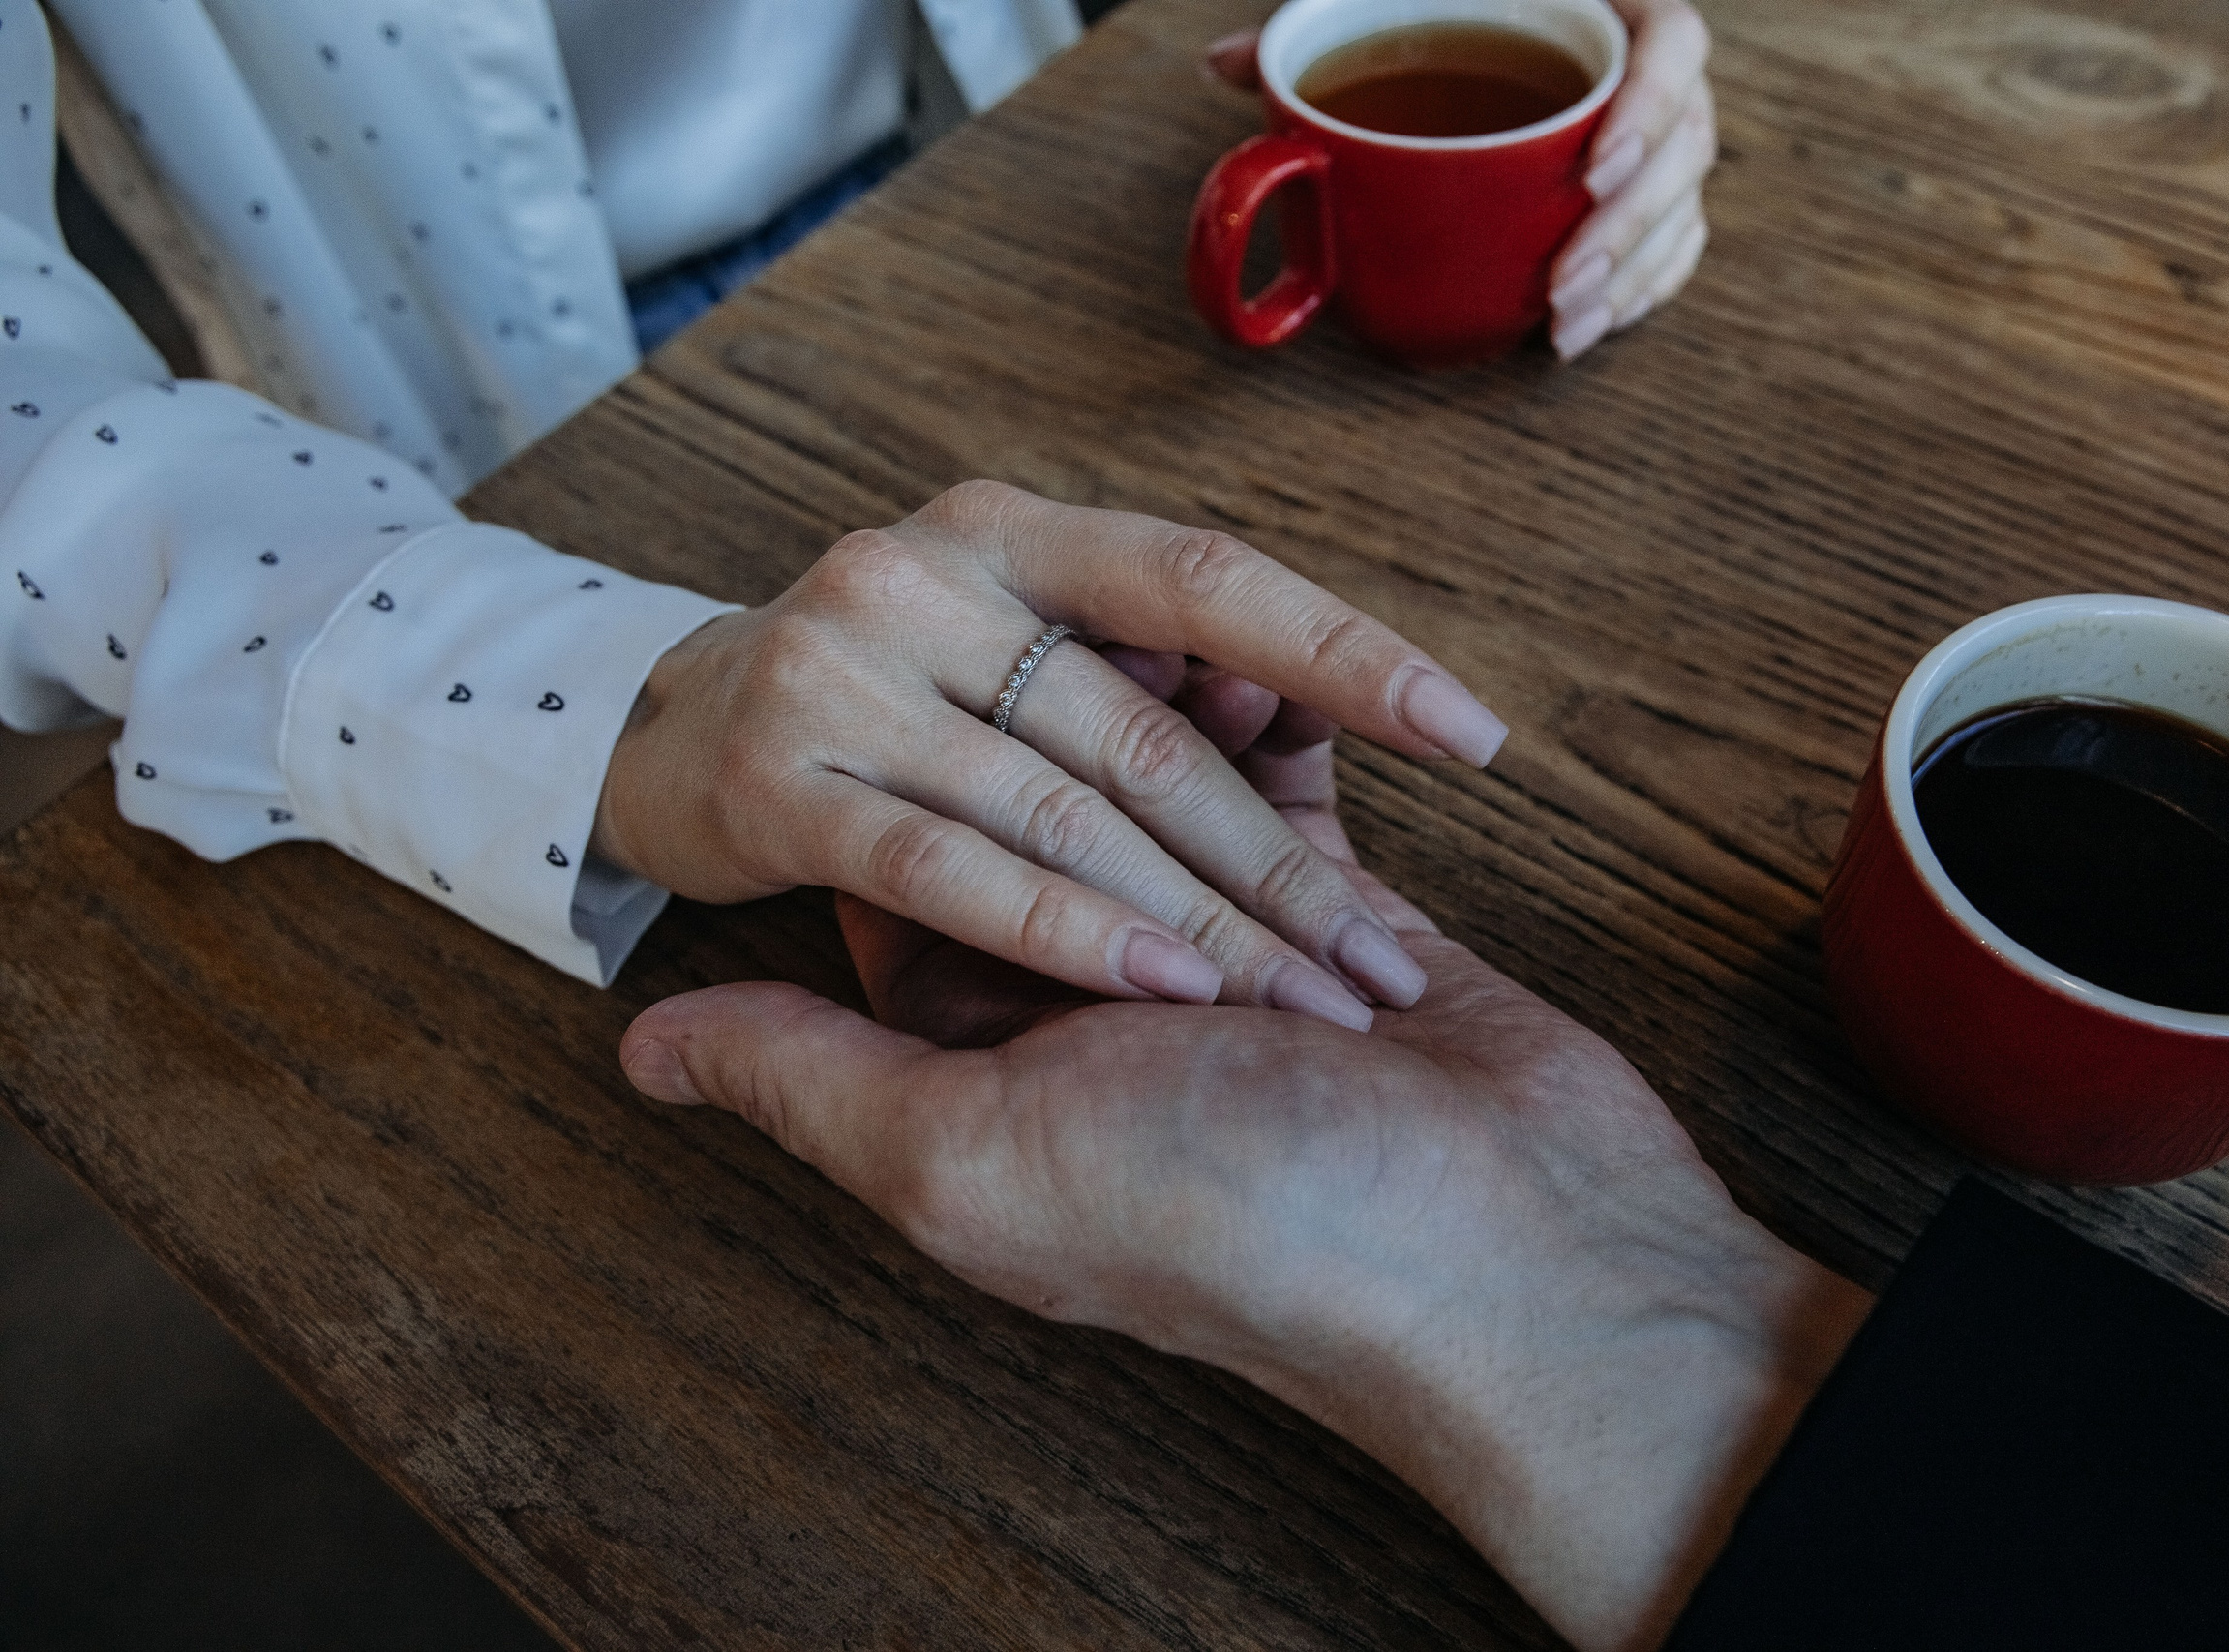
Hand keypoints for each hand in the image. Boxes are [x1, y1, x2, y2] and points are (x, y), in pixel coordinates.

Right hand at [592, 480, 1507, 1028]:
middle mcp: (928, 571)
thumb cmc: (893, 705)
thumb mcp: (1012, 651)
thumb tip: (1304, 725)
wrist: (661, 735)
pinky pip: (946, 865)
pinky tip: (1161, 984)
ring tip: (1308, 1004)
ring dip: (1200, 918)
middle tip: (1382, 964)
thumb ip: (1132, 674)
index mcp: (1017, 531)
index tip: (1476, 735)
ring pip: (1064, 805)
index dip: (1350, 653)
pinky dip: (1061, 931)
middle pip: (1150, 728)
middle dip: (1281, 864)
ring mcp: (842, 665)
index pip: (1212, 578)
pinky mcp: (775, 777)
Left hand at [618, 738, 1870, 1650]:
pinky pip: (1286, 780)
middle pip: (1038, 807)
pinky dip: (1280, 715)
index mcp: (992, 1069)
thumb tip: (642, 1055)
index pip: (907, 886)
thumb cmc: (1235, 1219)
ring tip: (1165, 627)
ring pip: (1163, 776)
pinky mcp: (1341, 914)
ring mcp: (1227, 954)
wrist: (1506, 1251)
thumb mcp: (973, 1157)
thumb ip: (813, 1073)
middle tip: (1045, 630)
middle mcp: (1100, 1007)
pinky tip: (1266, 666)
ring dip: (1169, 704)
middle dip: (1057, 732)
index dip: (909, 787)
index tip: (907, 697)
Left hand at [1202, 1, 1716, 363]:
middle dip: (1627, 226)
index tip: (1590, 168)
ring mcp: (1662, 140)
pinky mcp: (1656, 196)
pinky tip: (1585, 328)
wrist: (1498, 28)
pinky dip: (1638, 293)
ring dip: (1628, 276)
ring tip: (1563, 322)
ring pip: (1680, 209)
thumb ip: (1319, 32)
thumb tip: (1224, 65)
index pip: (1674, 45)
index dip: (1649, 105)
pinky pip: (1674, 248)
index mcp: (1609, 11)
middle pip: (1685, 147)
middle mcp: (1651, 74)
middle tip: (1563, 279)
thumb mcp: (1395, 3)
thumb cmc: (1451, 14)